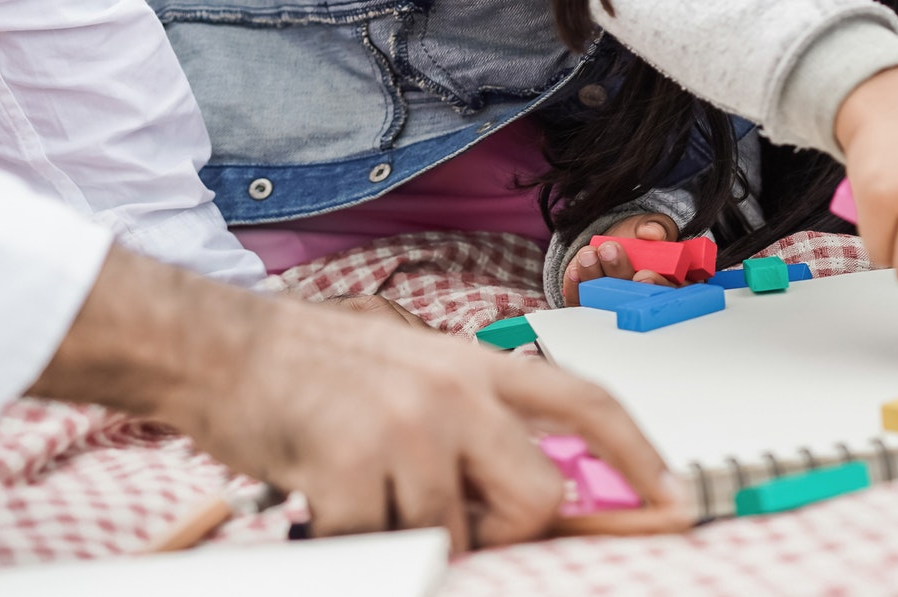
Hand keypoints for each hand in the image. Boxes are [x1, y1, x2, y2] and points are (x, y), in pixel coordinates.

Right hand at [32, 247, 680, 551]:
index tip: (671, 495)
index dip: (640, 453)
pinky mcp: (355, 466)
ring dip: (410, 535)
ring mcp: (408, 430)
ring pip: (453, 534)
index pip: (587, 404)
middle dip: (507, 532)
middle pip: (537, 496)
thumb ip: (472, 416)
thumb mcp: (414, 371)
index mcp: (478, 366)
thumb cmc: (316, 365)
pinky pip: (380, 547)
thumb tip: (528, 481)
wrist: (226, 350)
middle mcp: (456, 393)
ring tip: (366, 495)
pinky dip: (352, 543)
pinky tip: (327, 502)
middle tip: (457, 523)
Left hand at [560, 213, 680, 305]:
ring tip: (588, 253)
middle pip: (632, 298)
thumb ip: (656, 226)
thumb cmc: (639, 237)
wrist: (613, 241)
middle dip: (619, 274)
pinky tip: (575, 270)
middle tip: (609, 250)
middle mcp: (641, 300)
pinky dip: (575, 287)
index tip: (643, 274)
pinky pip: (581, 303)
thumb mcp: (653, 225)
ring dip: (594, 277)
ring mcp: (614, 305)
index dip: (656, 287)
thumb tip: (653, 233)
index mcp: (667, 283)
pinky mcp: (589, 305)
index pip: (668, 292)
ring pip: (604, 301)